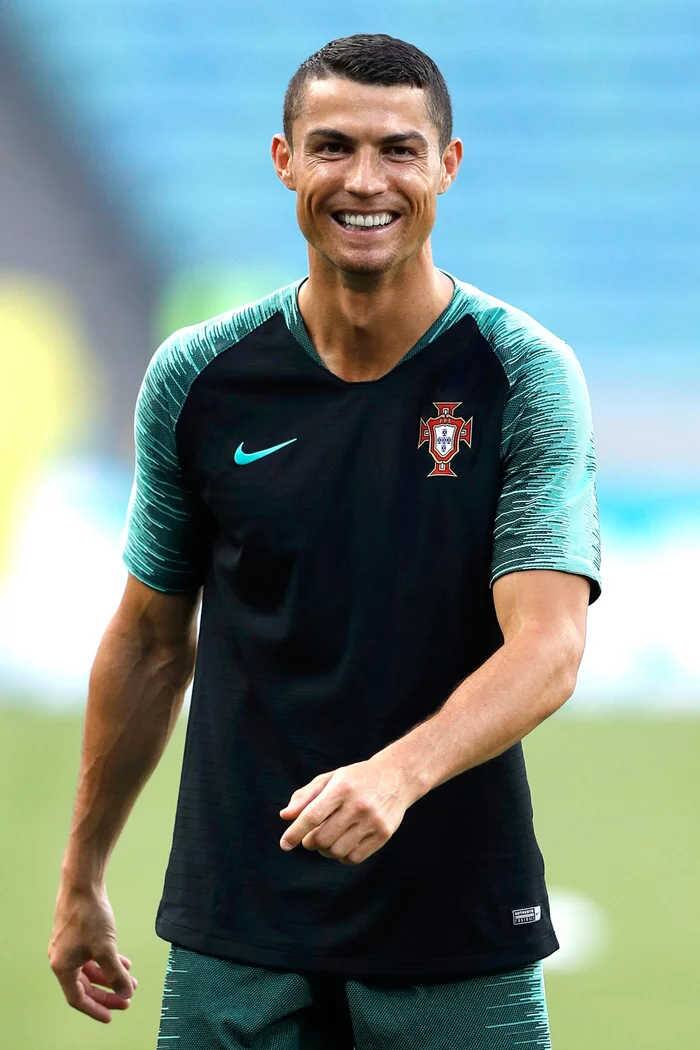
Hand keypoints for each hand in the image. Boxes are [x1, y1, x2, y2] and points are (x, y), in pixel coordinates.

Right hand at [48, 882, 137, 1022]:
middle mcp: (62, 959)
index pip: (78, 998)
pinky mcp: (77, 934)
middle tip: (127, 998)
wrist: (83, 883)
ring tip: (131, 980)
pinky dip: (108, 961)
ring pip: (91, 970)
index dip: (96, 1008)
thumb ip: (116, 974)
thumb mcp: (106, 948)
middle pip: (86, 986)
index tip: (112, 1015)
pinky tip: (125, 962)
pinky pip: (92, 956)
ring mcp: (69, 946)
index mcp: (63, 967)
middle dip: (108, 993)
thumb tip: (126, 993)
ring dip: (111, 976)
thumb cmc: (90, 916)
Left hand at [278, 755, 413, 864]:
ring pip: (337, 851)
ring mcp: (373, 821)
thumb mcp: (330, 779)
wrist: (397, 776)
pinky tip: (342, 844)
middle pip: (323, 838)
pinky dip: (342, 856)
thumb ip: (305, 796)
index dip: (295, 832)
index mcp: (342, 788)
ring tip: (327, 840)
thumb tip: (285, 816)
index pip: (312, 816)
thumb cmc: (356, 779)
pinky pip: (354, 857)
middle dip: (310, 842)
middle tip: (310, 838)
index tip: (284, 844)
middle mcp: (358, 805)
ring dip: (325, 850)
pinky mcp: (384, 834)